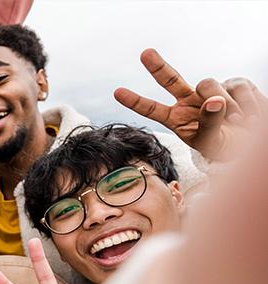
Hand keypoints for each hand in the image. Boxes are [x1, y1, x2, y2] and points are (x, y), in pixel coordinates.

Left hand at [114, 48, 267, 160]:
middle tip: (145, 54)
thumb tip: (213, 100)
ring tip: (236, 121)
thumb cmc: (226, 145)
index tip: (117, 92)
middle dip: (157, 66)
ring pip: (207, 85)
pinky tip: (247, 115)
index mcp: (176, 119)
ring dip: (224, 104)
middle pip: (170, 80)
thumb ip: (209, 123)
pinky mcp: (231, 84)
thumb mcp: (212, 141)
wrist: (251, 141)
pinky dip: (244, 103)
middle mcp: (188, 102)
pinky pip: (235, 87)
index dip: (136, 101)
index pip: (152, 109)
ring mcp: (208, 91)